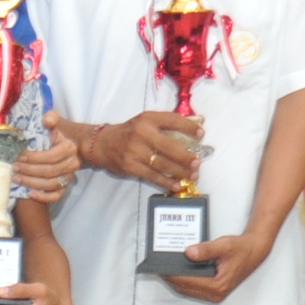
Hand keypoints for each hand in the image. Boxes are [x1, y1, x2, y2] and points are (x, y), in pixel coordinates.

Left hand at [13, 113, 81, 202]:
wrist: (78, 144)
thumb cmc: (62, 132)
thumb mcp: (58, 121)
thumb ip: (52, 118)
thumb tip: (47, 120)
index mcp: (69, 148)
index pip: (51, 156)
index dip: (34, 158)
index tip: (19, 156)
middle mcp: (72, 164)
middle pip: (49, 171)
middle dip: (29, 170)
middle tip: (13, 167)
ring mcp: (69, 176)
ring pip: (51, 185)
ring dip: (32, 183)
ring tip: (16, 178)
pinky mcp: (66, 186)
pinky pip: (56, 196)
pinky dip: (43, 198)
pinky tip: (30, 194)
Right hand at [82, 110, 204, 191]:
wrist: (102, 144)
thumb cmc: (130, 132)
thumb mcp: (146, 121)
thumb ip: (168, 123)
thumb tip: (197, 124)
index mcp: (147, 119)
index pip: (172, 120)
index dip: (188, 127)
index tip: (201, 134)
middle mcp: (142, 134)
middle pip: (169, 147)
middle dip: (186, 157)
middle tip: (198, 163)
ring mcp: (135, 151)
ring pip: (162, 164)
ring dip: (180, 171)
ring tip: (193, 175)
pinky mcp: (131, 166)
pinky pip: (152, 176)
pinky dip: (166, 181)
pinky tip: (177, 185)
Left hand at [163, 230, 272, 304]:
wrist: (254, 251)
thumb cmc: (241, 249)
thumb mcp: (224, 245)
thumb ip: (206, 249)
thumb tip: (189, 252)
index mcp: (218, 285)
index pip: (188, 281)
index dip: (172, 274)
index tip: (160, 266)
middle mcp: (215, 293)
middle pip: (184, 288)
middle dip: (170, 278)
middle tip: (157, 266)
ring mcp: (214, 294)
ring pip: (187, 290)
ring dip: (175, 280)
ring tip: (164, 268)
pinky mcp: (214, 291)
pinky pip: (193, 288)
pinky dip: (183, 280)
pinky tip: (177, 270)